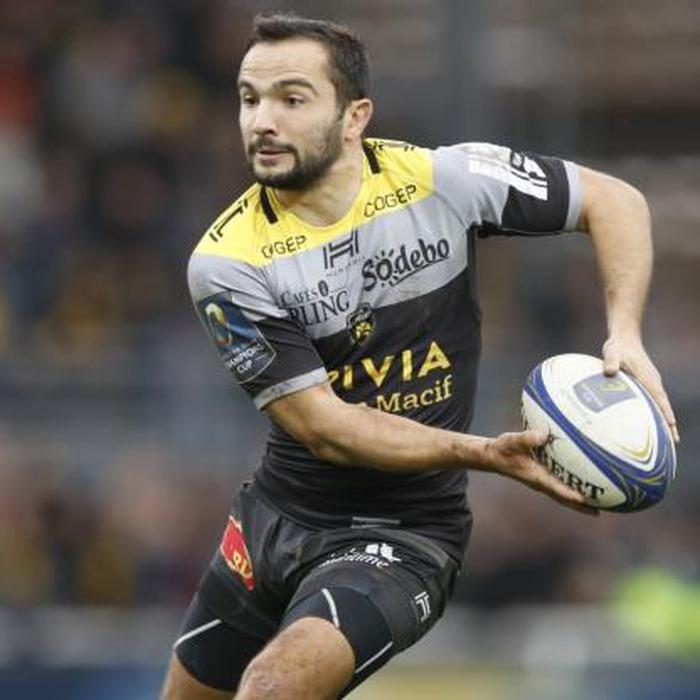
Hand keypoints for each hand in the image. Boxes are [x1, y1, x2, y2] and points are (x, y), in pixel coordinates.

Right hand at [484, 430, 598, 515]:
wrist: (493, 456)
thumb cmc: (502, 449)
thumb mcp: (511, 441)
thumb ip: (526, 438)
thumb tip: (542, 435)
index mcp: (535, 476)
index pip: (555, 488)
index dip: (569, 494)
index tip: (584, 500)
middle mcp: (541, 482)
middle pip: (563, 498)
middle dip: (580, 506)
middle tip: (598, 512)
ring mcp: (542, 481)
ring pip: (563, 494)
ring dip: (579, 501)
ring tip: (598, 504)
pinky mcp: (542, 476)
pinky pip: (561, 485)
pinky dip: (573, 487)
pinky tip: (583, 483)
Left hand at [602, 335, 678, 441]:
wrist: (625, 338)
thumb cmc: (618, 346)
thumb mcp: (612, 352)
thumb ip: (611, 361)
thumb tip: (609, 372)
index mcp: (648, 378)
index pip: (660, 399)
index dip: (665, 414)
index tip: (672, 428)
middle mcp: (652, 382)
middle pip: (663, 406)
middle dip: (669, 424)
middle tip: (674, 443)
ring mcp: (650, 383)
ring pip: (659, 405)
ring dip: (663, 421)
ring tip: (667, 440)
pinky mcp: (644, 384)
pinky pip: (652, 401)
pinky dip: (654, 413)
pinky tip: (650, 425)